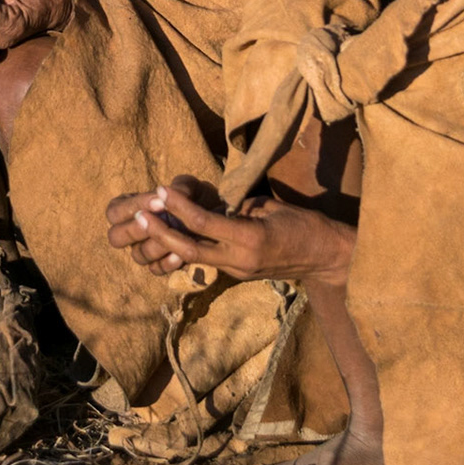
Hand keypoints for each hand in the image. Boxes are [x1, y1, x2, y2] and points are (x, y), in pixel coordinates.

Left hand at [104, 176, 354, 286]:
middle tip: (138, 214)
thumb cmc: (305, 224)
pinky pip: (207, 260)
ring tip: (147, 224)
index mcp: (249, 239)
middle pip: (188, 249)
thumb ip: (239, 207)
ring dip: (168, 242)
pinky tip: (173, 233)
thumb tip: (212, 204)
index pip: (204, 223)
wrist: (325, 258)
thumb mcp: (271, 207)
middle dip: (160, 232)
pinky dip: (187, 246)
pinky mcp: (237, 275)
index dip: (179, 206)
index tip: (161, 190)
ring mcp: (237, 271)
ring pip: (193, 258)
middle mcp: (239, 260)